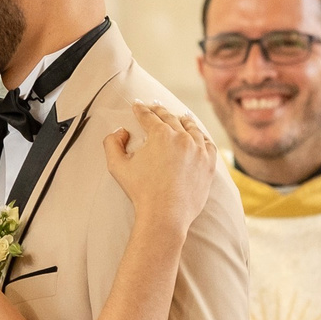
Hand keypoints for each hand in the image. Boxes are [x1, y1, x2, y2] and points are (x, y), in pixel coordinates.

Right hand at [104, 102, 216, 236]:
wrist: (166, 214)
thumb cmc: (141, 191)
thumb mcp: (117, 166)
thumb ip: (111, 143)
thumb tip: (120, 131)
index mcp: (160, 134)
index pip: (148, 116)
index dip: (140, 109)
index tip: (137, 105)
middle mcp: (182, 137)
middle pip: (170, 118)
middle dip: (159, 111)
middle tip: (154, 106)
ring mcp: (198, 149)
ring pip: (191, 128)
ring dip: (183, 120)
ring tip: (181, 116)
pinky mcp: (209, 162)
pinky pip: (207, 143)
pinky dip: (201, 136)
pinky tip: (198, 135)